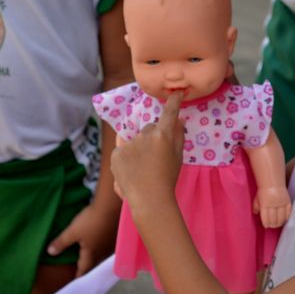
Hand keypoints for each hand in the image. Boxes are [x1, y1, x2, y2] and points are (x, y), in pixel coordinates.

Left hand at [47, 197, 118, 276]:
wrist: (111, 206)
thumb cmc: (90, 220)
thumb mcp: (72, 231)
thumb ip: (61, 243)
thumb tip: (50, 253)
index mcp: (91, 254)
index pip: (84, 270)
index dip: (78, 275)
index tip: (74, 281)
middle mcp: (102, 253)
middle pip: (94, 264)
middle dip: (86, 267)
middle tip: (79, 269)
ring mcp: (110, 244)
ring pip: (101, 255)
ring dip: (94, 257)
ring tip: (88, 256)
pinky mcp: (115, 235)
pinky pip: (106, 246)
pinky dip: (100, 247)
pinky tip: (98, 242)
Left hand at [111, 92, 184, 210]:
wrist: (149, 200)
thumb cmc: (167, 179)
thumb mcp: (178, 157)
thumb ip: (178, 136)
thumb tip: (178, 120)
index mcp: (163, 136)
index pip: (169, 113)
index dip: (173, 102)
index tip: (176, 93)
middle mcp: (145, 135)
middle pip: (150, 129)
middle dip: (153, 137)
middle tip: (156, 157)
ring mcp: (129, 144)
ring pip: (136, 140)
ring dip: (139, 148)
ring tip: (143, 168)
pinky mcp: (116, 153)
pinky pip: (123, 149)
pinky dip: (127, 157)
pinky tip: (132, 171)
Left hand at [253, 186, 291, 227]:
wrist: (272, 183)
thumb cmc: (263, 191)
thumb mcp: (257, 199)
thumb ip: (256, 207)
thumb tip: (256, 213)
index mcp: (264, 205)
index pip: (266, 218)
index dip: (266, 223)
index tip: (266, 226)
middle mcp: (273, 205)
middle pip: (274, 219)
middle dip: (273, 224)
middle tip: (272, 226)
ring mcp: (281, 204)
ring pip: (281, 217)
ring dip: (279, 223)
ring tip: (278, 224)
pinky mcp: (287, 202)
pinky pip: (288, 212)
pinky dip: (286, 217)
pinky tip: (284, 219)